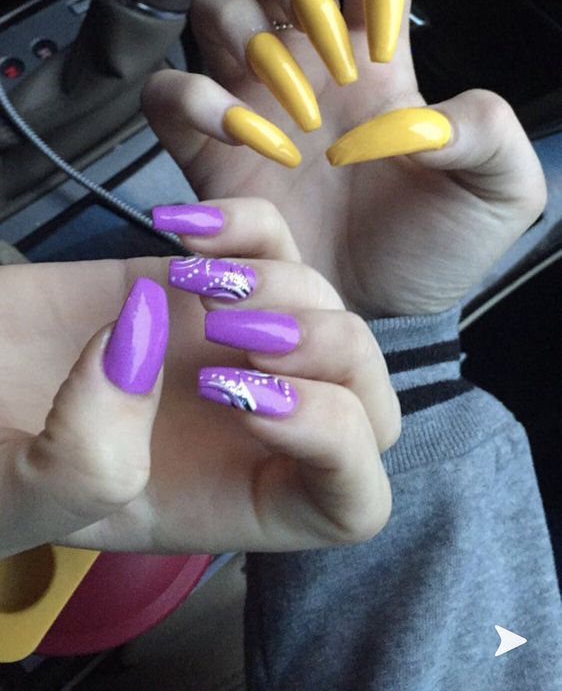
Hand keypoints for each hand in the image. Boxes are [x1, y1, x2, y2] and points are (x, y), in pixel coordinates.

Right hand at [0, 199, 396, 558]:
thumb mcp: (9, 495)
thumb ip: (82, 461)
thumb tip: (142, 347)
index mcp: (226, 503)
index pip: (354, 501)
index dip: (335, 447)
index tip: (242, 400)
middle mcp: (243, 427)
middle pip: (370, 397)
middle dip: (329, 352)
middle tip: (231, 333)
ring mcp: (225, 347)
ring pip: (331, 308)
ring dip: (282, 284)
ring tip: (192, 286)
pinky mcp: (195, 283)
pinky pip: (271, 240)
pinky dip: (247, 224)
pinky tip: (179, 232)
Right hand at [142, 0, 545, 316]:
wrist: (378, 315)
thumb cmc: (435, 248)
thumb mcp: (499, 192)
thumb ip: (489, 133)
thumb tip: (427, 111)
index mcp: (379, 57)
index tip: (382, 18)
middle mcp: (312, 63)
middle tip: (324, 41)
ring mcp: (255, 100)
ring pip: (215, 5)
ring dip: (243, 31)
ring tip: (289, 102)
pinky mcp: (207, 150)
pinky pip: (167, 93)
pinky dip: (191, 99)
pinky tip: (239, 136)